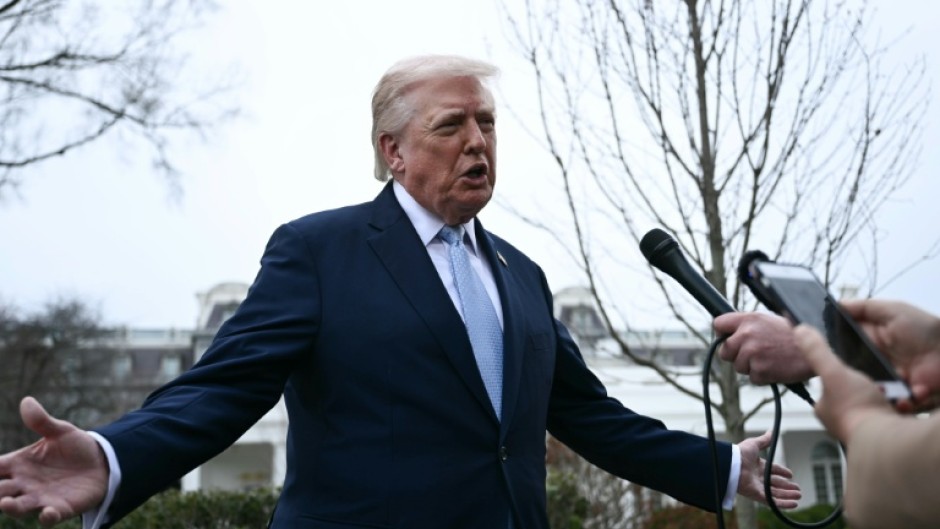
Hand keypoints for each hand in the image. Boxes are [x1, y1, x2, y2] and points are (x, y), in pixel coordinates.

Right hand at [0, 397, 107, 525]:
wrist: (103, 462)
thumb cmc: (74, 447)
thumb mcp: (60, 431)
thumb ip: (42, 421)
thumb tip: (27, 401)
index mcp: (19, 464)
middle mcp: (24, 484)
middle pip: (1, 490)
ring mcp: (40, 498)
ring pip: (19, 507)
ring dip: (12, 507)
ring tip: (6, 504)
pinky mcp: (60, 508)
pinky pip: (49, 517)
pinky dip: (46, 517)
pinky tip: (47, 513)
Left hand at [714, 312, 812, 384]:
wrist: (818, 349)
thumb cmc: (794, 334)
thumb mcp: (769, 319)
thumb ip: (748, 324)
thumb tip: (729, 332)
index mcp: (749, 319)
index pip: (718, 324)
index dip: (723, 333)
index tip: (728, 338)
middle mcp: (747, 335)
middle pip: (724, 351)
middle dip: (735, 355)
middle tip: (753, 354)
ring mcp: (752, 353)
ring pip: (738, 366)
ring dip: (751, 366)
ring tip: (770, 358)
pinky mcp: (760, 370)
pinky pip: (752, 378)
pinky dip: (762, 376)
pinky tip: (776, 367)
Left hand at [736, 430, 800, 507]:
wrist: (732, 464)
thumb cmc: (741, 453)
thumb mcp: (754, 444)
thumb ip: (764, 440)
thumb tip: (772, 431)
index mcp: (758, 466)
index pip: (773, 470)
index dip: (782, 472)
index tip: (791, 474)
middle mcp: (758, 477)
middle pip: (776, 483)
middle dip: (787, 487)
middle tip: (798, 489)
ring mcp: (758, 487)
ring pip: (776, 493)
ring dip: (788, 495)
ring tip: (799, 495)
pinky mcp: (757, 495)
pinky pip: (772, 502)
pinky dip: (784, 504)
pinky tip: (794, 504)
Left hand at [793, 325, 893, 441]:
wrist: (886, 437)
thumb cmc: (857, 407)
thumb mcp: (834, 372)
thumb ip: (818, 352)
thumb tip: (798, 331)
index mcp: (824, 409)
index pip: (825, 388)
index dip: (835, 377)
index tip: (846, 370)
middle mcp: (840, 422)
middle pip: (849, 396)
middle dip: (860, 387)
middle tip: (871, 380)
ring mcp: (861, 429)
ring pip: (868, 405)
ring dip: (877, 396)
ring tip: (885, 389)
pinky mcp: (882, 433)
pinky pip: (885, 414)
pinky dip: (890, 406)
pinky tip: (896, 401)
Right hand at [841, 299, 939, 408]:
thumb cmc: (927, 329)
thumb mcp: (894, 311)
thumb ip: (865, 308)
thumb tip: (836, 305)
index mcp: (872, 340)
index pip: (844, 346)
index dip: (835, 349)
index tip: (826, 352)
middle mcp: (877, 360)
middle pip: (853, 370)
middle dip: (853, 375)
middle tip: (852, 376)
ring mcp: (890, 379)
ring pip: (871, 389)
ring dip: (876, 391)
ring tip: (883, 389)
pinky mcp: (905, 395)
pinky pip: (894, 402)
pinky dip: (900, 402)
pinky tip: (908, 395)